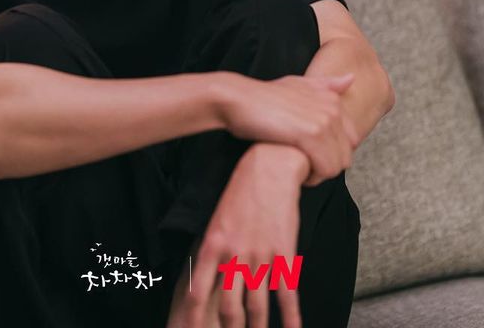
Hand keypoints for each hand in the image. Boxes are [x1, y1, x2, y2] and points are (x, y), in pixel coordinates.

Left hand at [167, 145, 305, 327]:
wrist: (268, 170)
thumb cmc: (239, 195)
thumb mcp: (216, 223)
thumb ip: (212, 255)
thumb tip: (206, 283)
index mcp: (211, 248)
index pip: (197, 293)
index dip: (193, 319)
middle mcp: (234, 256)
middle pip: (229, 309)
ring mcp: (260, 257)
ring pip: (257, 307)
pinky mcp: (284, 254)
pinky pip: (287, 294)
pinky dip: (291, 317)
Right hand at [214, 72, 358, 186]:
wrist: (237, 100)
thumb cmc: (262, 97)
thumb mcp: (296, 85)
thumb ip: (324, 86)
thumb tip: (350, 79)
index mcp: (333, 100)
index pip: (351, 142)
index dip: (330, 153)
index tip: (309, 154)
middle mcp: (333, 108)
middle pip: (345, 156)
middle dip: (325, 166)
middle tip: (302, 165)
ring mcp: (324, 120)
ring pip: (336, 165)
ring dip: (318, 174)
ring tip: (297, 168)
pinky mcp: (311, 134)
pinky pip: (325, 168)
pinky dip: (312, 177)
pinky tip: (294, 170)